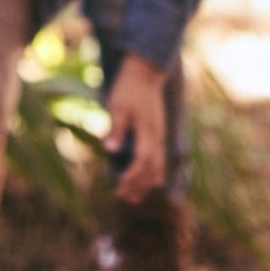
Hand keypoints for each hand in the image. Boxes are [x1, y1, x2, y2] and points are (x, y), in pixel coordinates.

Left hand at [104, 53, 167, 202]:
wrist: (145, 72)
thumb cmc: (128, 88)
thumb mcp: (117, 105)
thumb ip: (116, 128)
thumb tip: (109, 150)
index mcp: (147, 131)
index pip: (143, 161)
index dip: (133, 177)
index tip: (119, 187)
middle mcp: (157, 136)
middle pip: (152, 168)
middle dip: (138, 185)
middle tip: (123, 198)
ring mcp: (159, 134)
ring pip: (158, 165)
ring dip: (146, 182)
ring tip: (134, 197)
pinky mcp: (158, 132)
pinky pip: (160, 158)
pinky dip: (154, 172)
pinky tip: (150, 181)